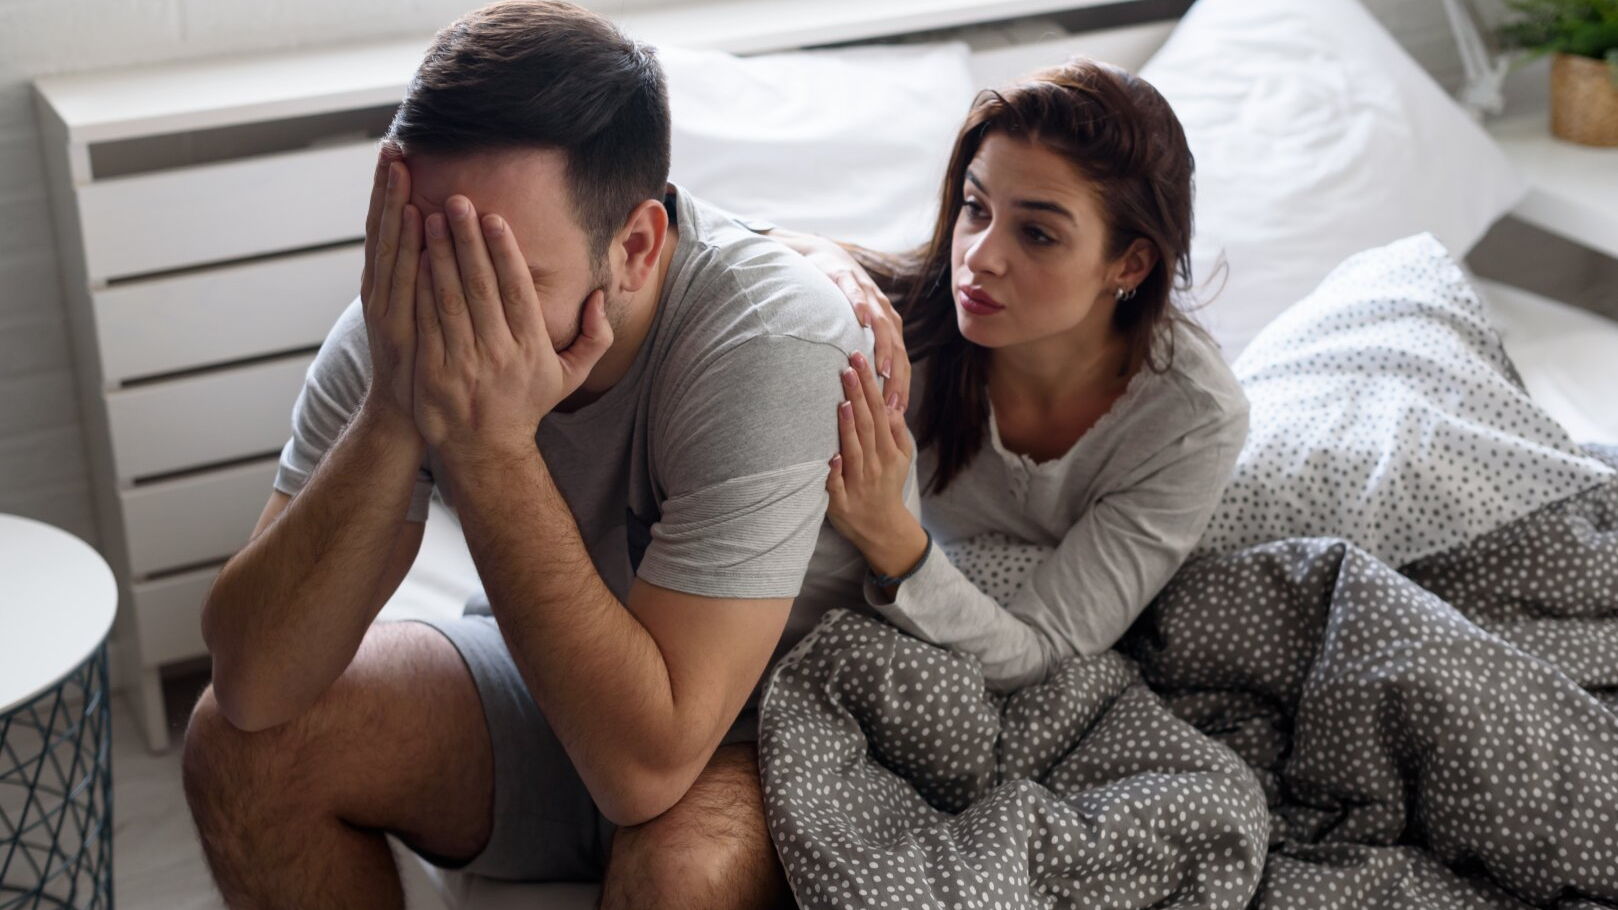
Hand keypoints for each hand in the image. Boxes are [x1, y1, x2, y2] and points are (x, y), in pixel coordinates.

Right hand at [359, 142, 424, 429]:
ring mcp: (384, 304)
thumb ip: (430, 282)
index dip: (390, 191)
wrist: (407, 413)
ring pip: (387, 245)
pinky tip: (408, 217)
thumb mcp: (424, 317)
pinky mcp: (393, 321)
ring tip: (398, 169)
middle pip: (382, 228)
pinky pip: (398, 275)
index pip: (389, 227)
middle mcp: (381, 288)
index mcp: (391, 284)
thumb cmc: (423, 363)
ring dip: (391, 204)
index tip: (398, 151)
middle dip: (386, 187)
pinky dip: (401, 244)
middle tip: (392, 146)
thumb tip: (440, 243)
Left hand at [413, 195, 613, 465]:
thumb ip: (595, 337)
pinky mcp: (433, 372)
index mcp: (530, 348)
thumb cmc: (526, 404)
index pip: (516, 290)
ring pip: (449, 299)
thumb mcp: (570, 375)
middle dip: (467, 240)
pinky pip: (425, 322)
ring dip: (439, 255)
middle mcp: (498, 353)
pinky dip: (418, 288)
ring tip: (431, 218)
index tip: (494, 218)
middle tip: (456, 201)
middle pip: (480, 286)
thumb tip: (600, 298)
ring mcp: (463, 364)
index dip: (504, 252)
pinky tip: (413, 258)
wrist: (486, 450)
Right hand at [775, 232, 910, 411]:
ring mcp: (867, 294)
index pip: (900, 360)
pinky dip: (860, 305)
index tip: (898, 412)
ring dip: (883, 346)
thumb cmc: (841, 301)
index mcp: (889, 326)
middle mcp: (884, 311)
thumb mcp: (857, 330)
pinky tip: (861, 319)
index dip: (901, 385)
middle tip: (892, 402)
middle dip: (896, 375)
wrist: (829, 259)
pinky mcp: (847, 278)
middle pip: (895, 346)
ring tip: (882, 368)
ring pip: (880, 322)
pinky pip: (856, 293)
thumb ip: (864, 355)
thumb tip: (866, 392)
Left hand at [826, 350, 924, 577]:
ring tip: (842, 400)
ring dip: (848, 426)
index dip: (871, 386)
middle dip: (858, 394)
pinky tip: (832, 456)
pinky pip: (837, 486)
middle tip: (850, 365)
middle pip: (867, 424)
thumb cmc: (887, 486)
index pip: (879, 411)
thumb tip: (893, 404)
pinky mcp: (842, 503)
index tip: (862, 361)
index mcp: (888, 451)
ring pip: (854, 450)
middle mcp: (875, 464)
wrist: (884, 530)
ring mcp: (858, 483)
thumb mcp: (902, 459)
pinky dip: (836, 472)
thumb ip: (897, 432)